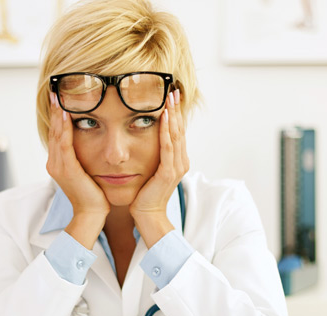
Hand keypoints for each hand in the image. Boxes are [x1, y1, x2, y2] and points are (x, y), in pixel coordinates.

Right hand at [46, 92, 108, 247]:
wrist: (92, 215)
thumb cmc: (95, 195)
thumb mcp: (87, 172)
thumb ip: (85, 158)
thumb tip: (93, 143)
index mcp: (59, 163)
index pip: (57, 133)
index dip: (57, 115)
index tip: (60, 96)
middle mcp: (54, 163)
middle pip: (53, 130)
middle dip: (54, 109)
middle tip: (55, 88)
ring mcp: (58, 166)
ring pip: (57, 134)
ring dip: (58, 113)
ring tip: (59, 95)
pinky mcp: (67, 169)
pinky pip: (64, 143)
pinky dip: (65, 127)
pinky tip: (67, 113)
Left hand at [130, 89, 188, 247]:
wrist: (147, 215)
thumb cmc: (145, 194)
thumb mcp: (150, 169)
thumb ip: (153, 155)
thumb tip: (145, 139)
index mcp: (177, 160)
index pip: (177, 131)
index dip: (175, 113)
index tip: (170, 95)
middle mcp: (181, 161)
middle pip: (179, 129)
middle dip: (176, 109)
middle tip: (172, 89)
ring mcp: (176, 167)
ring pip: (175, 135)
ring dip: (172, 115)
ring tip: (169, 98)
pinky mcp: (168, 173)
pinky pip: (168, 148)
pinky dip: (166, 131)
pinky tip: (163, 118)